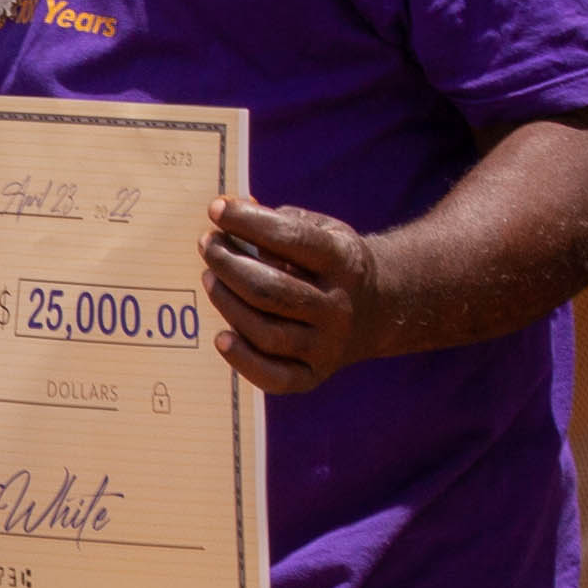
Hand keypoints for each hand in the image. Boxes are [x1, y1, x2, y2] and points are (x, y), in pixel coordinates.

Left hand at [200, 193, 391, 395]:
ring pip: (266, 331)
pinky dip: (242, 360)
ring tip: (209, 277)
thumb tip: (230, 215)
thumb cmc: (332, 263)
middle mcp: (339, 307)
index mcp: (345, 263)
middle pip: (270, 289)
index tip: (217, 209)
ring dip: (227, 303)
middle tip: (208, 245)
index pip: (291, 240)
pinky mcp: (314, 375)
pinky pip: (273, 377)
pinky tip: (221, 337)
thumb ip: (280, 222)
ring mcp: (327, 345)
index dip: (249, 222)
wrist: (379, 309)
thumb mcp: (322, 231)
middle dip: (228, 264)